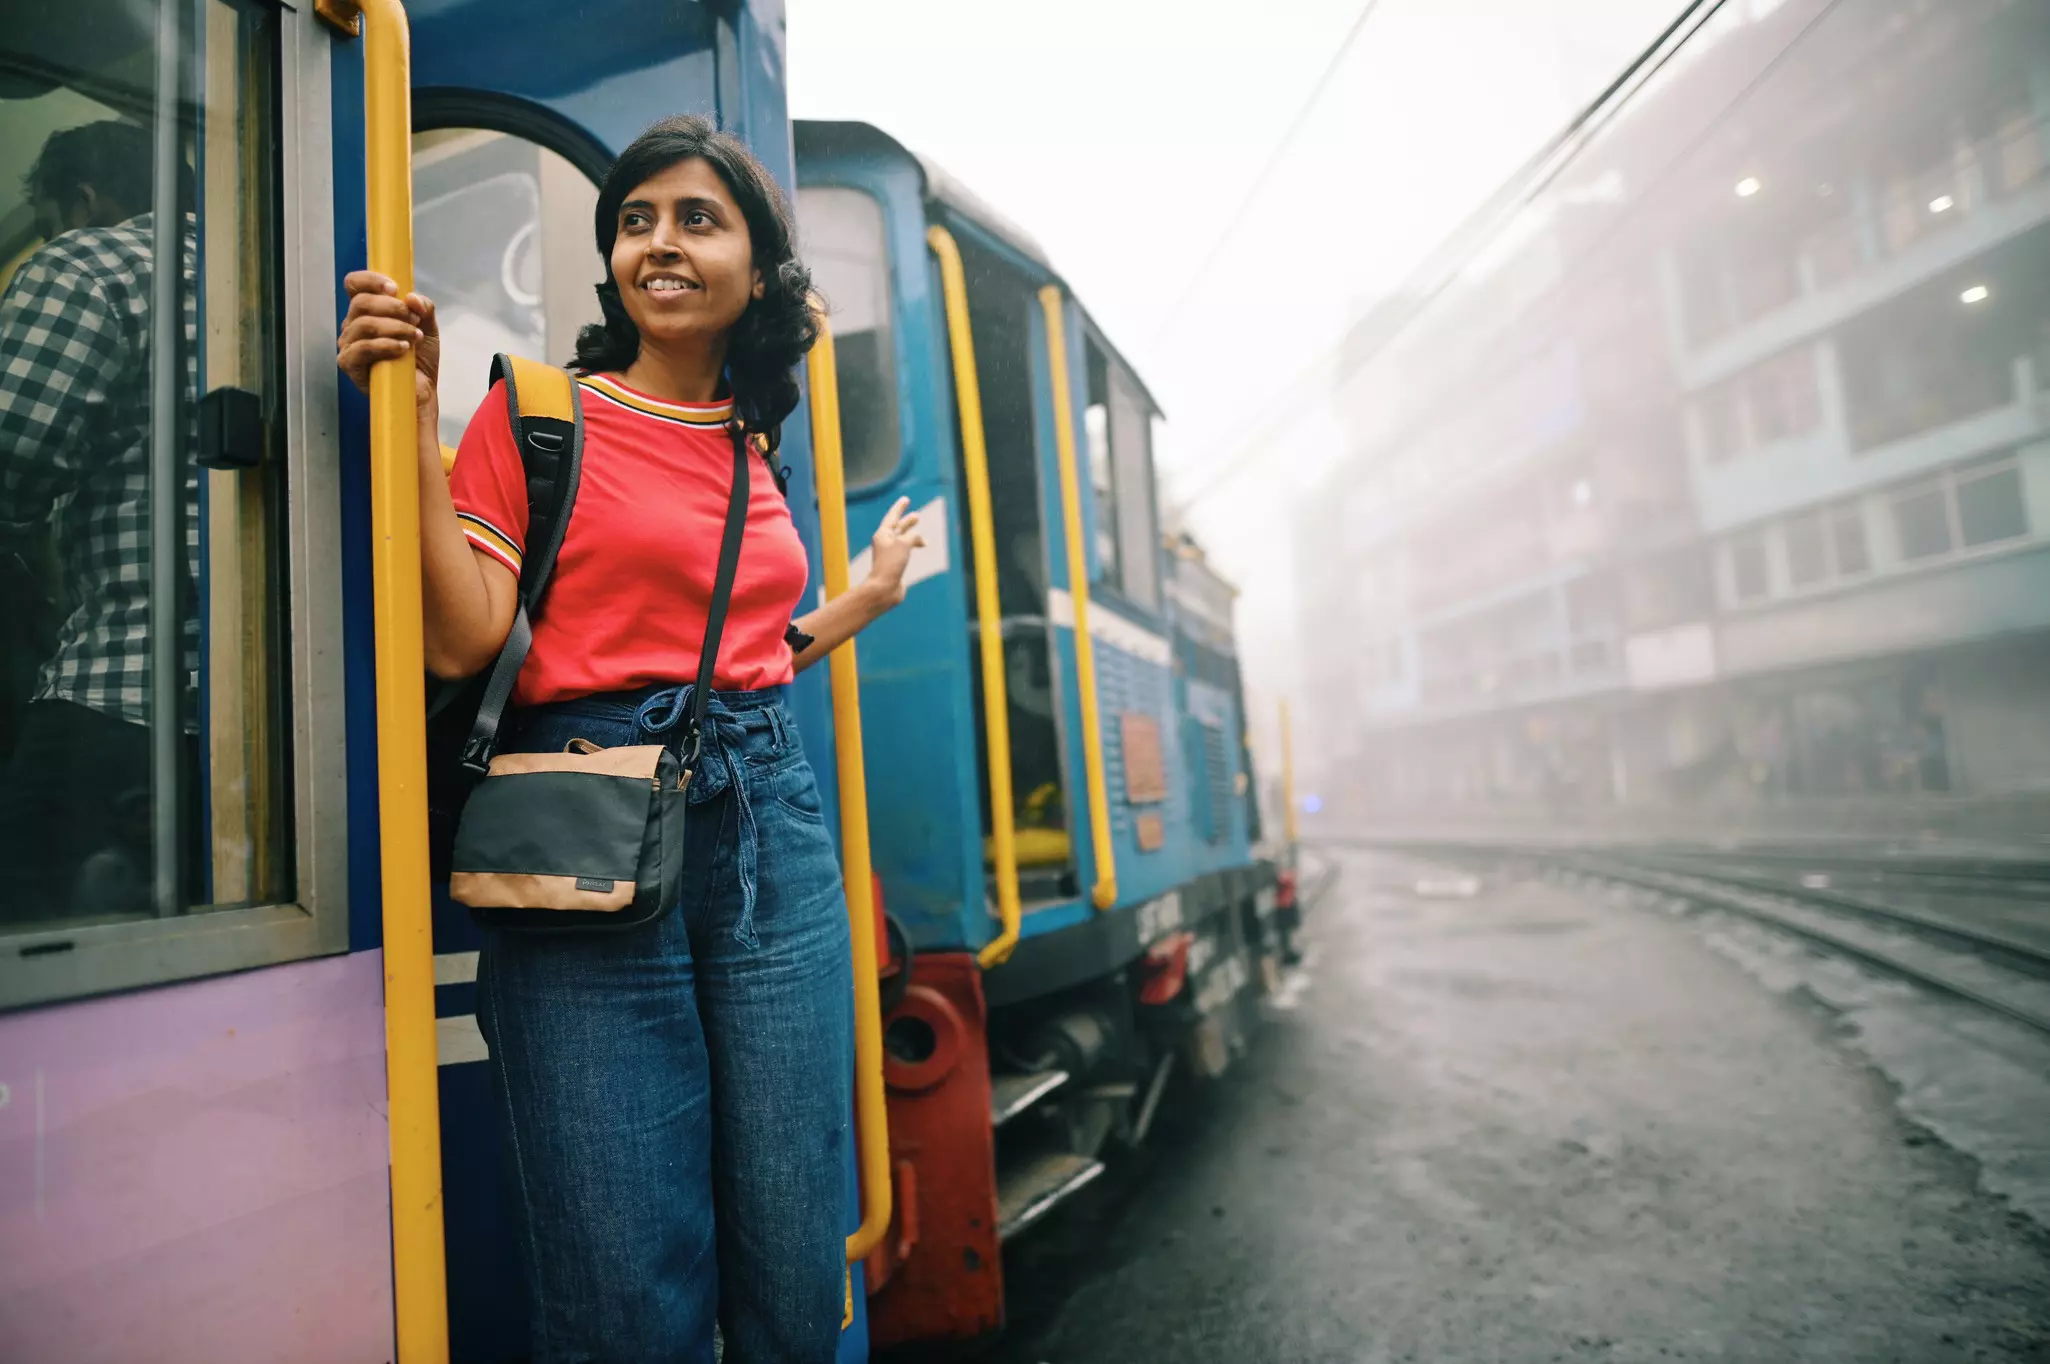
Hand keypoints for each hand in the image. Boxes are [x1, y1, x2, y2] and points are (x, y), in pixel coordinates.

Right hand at [337, 270, 439, 410]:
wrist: (421, 391)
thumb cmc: (419, 359)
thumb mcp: (427, 327)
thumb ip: (424, 308)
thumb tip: (412, 297)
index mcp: (367, 311)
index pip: (355, 284)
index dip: (371, 280)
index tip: (395, 288)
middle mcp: (353, 325)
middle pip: (360, 302)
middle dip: (392, 307)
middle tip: (414, 319)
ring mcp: (348, 344)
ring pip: (363, 324)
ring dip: (394, 327)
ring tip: (413, 337)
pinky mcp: (349, 364)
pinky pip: (362, 348)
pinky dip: (386, 345)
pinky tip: (403, 349)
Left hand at [865, 497, 925, 606]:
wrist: (884, 588)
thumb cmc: (891, 564)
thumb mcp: (904, 544)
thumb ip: (913, 536)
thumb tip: (920, 539)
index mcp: (882, 534)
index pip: (892, 517)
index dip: (900, 507)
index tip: (905, 499)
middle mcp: (884, 542)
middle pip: (897, 528)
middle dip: (907, 521)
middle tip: (916, 515)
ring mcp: (890, 554)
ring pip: (902, 539)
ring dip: (911, 533)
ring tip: (921, 534)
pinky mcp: (895, 564)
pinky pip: (906, 550)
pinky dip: (913, 546)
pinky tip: (921, 546)